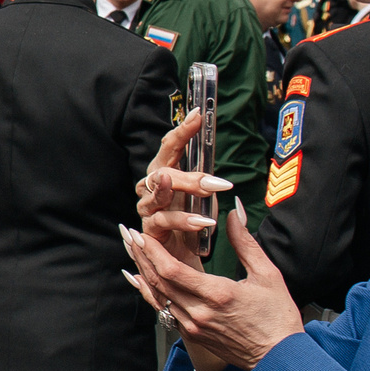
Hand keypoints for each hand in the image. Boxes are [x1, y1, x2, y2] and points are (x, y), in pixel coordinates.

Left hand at [121, 199, 302, 370]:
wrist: (279, 359)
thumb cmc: (278, 317)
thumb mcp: (267, 274)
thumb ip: (245, 242)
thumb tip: (233, 212)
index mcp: (217, 295)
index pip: (171, 270)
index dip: (152, 250)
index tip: (141, 234)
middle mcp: (199, 313)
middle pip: (158, 281)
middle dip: (141, 256)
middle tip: (129, 236)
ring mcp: (193, 327)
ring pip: (158, 297)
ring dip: (143, 272)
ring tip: (133, 252)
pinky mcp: (193, 335)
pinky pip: (164, 310)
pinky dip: (152, 293)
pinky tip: (143, 280)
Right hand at [132, 110, 233, 269]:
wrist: (182, 256)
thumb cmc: (193, 219)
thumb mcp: (204, 193)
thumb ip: (206, 174)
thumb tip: (221, 155)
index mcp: (165, 171)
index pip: (172, 145)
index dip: (183, 130)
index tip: (199, 114)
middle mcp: (151, 186)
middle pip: (163, 169)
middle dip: (187, 171)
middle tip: (213, 178)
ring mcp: (147, 207)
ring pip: (160, 194)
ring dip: (185, 191)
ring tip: (206, 190)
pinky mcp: (148, 230)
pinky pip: (163, 221)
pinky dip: (184, 220)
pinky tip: (203, 221)